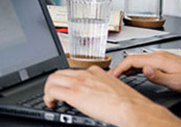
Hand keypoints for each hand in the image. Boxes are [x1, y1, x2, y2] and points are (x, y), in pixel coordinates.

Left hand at [43, 66, 180, 126]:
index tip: (65, 88)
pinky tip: (51, 104)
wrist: (131, 108)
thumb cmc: (128, 103)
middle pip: (59, 73)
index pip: (73, 72)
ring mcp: (79, 82)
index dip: (66, 81)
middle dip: (53, 84)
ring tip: (51, 100)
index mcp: (96, 72)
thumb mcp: (113, 88)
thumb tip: (98, 96)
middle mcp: (86, 74)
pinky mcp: (74, 93)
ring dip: (49, 90)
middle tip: (53, 95)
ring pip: (53, 80)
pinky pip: (52, 91)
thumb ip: (103, 87)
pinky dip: (48, 97)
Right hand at [111, 51, 180, 93]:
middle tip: (111, 77)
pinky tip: (133, 73)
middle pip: (133, 58)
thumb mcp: (175, 81)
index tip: (112, 75)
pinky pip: (144, 62)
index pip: (132, 60)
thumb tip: (143, 70)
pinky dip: (135, 68)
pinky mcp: (164, 61)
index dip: (119, 67)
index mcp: (159, 59)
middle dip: (119, 67)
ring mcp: (161, 57)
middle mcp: (159, 56)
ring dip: (126, 67)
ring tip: (118, 76)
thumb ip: (157, 76)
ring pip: (138, 60)